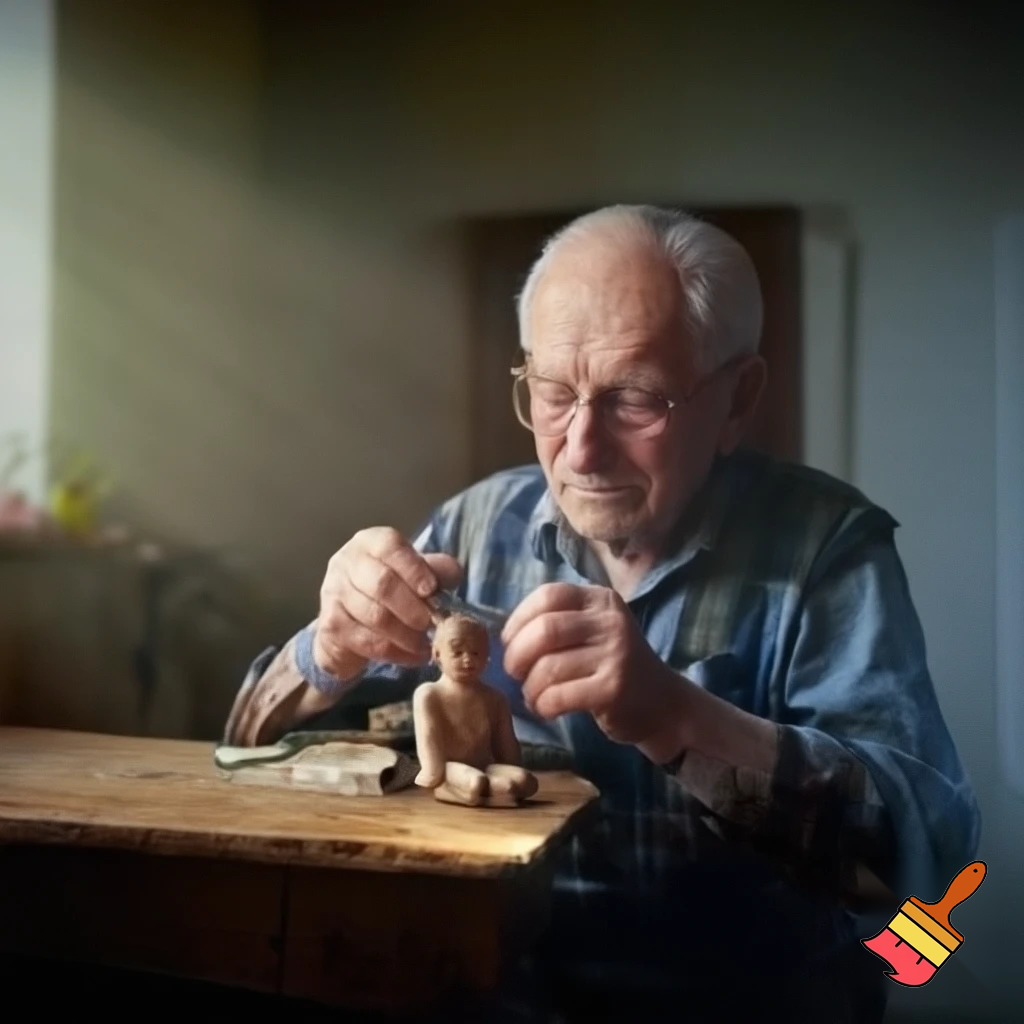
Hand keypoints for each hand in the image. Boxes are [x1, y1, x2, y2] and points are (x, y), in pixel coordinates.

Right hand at [314, 527, 462, 680]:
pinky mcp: (330, 624)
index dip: (413, 568)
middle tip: (431, 623)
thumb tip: (452, 573)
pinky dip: (396, 652)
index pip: (390, 547)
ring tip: (427, 643)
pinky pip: (367, 642)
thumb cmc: (391, 590)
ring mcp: (333, 592)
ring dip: (407, 634)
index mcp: (370, 542)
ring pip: (374, 616)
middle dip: (412, 607)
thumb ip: (435, 570)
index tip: (431, 590)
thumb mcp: (415, 573)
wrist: (351, 623)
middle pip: (382, 583)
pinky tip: (414, 655)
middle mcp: (346, 562)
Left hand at [501, 583, 684, 745]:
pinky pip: (559, 695)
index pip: (548, 595)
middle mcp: (610, 621)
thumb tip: (505, 635)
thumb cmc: (614, 667)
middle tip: (515, 673)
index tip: (509, 642)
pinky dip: (543, 706)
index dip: (519, 619)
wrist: (663, 705)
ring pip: (548, 667)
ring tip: (533, 696)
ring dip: (530, 687)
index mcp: (600, 599)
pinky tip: (546, 709)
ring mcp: (615, 653)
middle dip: (517, 655)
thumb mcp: (593, 632)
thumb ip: (559, 623)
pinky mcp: (614, 687)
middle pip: (544, 630)